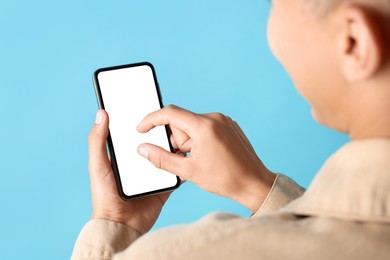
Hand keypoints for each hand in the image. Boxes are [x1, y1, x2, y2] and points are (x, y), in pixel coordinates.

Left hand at [88, 110, 169, 233]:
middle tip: (172, 122)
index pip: (135, 135)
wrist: (120, 224)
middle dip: (162, 133)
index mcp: (124, 156)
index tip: (151, 108)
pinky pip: (175, 173)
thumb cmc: (104, 195)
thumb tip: (101, 113)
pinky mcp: (164, 186)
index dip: (143, 123)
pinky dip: (180, 165)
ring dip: (174, 147)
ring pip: (167, 156)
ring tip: (181, 136)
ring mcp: (153, 174)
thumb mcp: (98, 165)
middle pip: (154, 143)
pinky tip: (186, 155)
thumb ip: (97, 140)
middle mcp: (139, 163)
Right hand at [137, 105, 275, 212]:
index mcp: (204, 126)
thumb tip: (143, 149)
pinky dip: (199, 140)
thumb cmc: (225, 179)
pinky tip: (208, 156)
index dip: (152, 120)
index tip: (142, 129)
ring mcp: (223, 121)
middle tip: (186, 159)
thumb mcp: (188, 171)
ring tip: (200, 160)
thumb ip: (161, 158)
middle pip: (181, 123)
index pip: (170, 113)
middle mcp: (215, 118)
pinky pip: (204, 128)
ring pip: (192, 126)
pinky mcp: (229, 125)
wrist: (254, 184)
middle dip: (177, 141)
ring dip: (189, 142)